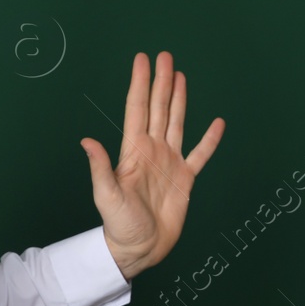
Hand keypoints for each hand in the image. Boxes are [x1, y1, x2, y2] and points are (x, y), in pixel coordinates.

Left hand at [80, 51, 224, 281]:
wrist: (140, 249)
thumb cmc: (120, 225)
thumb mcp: (106, 196)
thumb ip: (100, 167)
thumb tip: (86, 141)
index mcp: (133, 151)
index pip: (137, 109)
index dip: (140, 84)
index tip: (142, 60)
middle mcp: (152, 151)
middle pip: (159, 109)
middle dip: (161, 82)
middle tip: (165, 56)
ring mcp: (170, 163)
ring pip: (177, 123)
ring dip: (179, 100)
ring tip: (181, 76)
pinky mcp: (186, 179)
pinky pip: (201, 154)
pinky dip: (210, 140)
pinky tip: (217, 123)